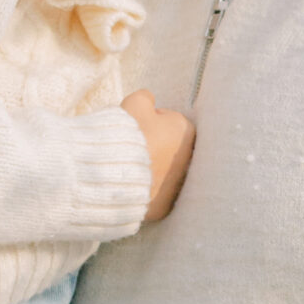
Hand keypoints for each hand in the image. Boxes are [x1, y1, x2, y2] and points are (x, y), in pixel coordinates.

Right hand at [123, 91, 196, 221]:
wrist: (115, 174)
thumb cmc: (128, 134)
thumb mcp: (134, 103)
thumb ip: (145, 97)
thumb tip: (149, 99)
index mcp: (186, 131)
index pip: (167, 122)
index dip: (147, 123)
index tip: (134, 128)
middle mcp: (189, 159)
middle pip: (168, 148)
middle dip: (152, 146)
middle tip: (130, 147)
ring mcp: (178, 185)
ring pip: (162, 171)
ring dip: (149, 168)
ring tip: (127, 166)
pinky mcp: (165, 205)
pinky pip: (154, 193)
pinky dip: (144, 189)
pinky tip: (129, 183)